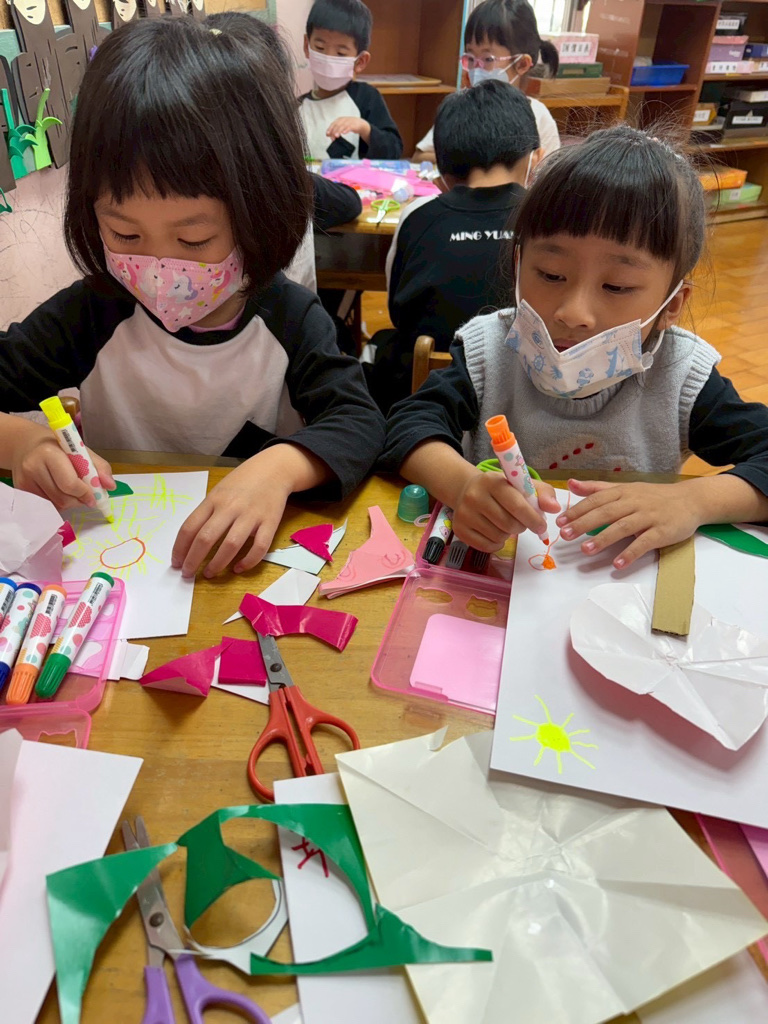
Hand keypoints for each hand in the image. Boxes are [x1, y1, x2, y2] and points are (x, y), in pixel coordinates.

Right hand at [12, 425, 114, 509]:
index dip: (85, 493)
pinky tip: (57, 490)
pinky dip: (58, 502)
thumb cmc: (58, 447)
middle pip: (63, 498)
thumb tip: (111, 486)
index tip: (94, 498)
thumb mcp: (81, 450)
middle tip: (85, 495)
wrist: (26, 445)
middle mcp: (33, 467)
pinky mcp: (21, 490)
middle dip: (79, 500)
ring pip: (56, 504)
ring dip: (69, 502)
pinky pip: (47, 505)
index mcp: (50, 453)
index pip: (70, 483)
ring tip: (70, 490)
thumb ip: (99, 467)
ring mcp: (24, 480)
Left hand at [172, 452, 292, 577]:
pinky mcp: (270, 523)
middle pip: (206, 538)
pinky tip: (238, 568)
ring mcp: (251, 516)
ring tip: (209, 574)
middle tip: (188, 574)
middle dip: (193, 560)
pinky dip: (248, 562)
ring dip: (217, 564)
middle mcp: (230, 508)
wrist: (274, 469)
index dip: (180, 548)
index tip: (176, 562)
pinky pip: (259, 548)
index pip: (190, 527)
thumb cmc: (242, 482)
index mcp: (214, 500)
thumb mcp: (219, 491)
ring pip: (231, 545)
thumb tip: (191, 541)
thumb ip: (207, 512)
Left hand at [327, 116, 369, 141]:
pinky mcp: (354, 125)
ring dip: (339, 131)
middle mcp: (343, 120)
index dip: (330, 129)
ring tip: (336, 136)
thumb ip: (336, 130)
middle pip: (337, 125)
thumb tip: (330, 136)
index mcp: (339, 120)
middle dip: (334, 131)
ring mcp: (349, 122)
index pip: (333, 124)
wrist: (360, 124)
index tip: (327, 134)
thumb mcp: (342, 127)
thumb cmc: (350, 125)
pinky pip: (349, 127)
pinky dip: (346, 130)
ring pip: (342, 126)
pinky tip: (344, 133)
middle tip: (332, 137)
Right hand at [452, 470, 559, 550]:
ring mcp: (464, 514)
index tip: (541, 526)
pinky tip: (496, 532)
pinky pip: (487, 547)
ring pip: (499, 536)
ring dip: (509, 535)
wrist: (467, 491)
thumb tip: (555, 508)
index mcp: (492, 481)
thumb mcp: (521, 485)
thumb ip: (542, 494)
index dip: (533, 518)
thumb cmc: (501, 489)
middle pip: (508, 524)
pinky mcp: (459, 530)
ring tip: (505, 524)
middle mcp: (474, 496)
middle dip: (522, 527)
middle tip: (521, 523)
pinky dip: (497, 543)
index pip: (516, 505)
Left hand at [557, 479, 703, 568]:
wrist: (691, 500)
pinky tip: (618, 563)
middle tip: (565, 535)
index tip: (560, 521)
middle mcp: (634, 502)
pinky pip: (645, 543)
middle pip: (606, 512)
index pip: (597, 500)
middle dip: (584, 523)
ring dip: (604, 538)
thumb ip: (597, 488)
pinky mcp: (663, 531)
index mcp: (623, 492)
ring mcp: (649, 517)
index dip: (578, 510)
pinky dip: (631, 553)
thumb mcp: (625, 488)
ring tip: (586, 549)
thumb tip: (571, 484)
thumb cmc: (653, 496)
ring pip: (624, 527)